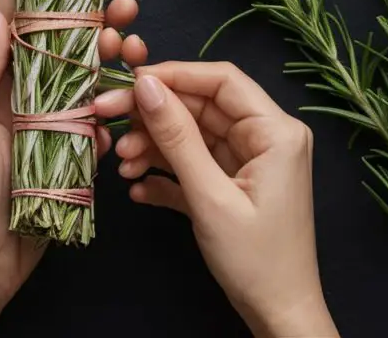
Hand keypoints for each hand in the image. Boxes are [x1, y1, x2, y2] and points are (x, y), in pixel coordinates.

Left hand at [0, 0, 147, 336]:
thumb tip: (1, 9)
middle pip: (59, 28)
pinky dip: (116, 97)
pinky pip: (97, 110)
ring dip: (112, 45)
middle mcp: (15, 85)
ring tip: (134, 35)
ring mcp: (43, 113)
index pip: (16, 7)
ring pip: (85, 65)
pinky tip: (130, 89)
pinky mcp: (66, 143)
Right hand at [95, 62, 337, 337]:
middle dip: (154, 116)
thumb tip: (146, 86)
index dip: (173, 74)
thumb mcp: (210, 195)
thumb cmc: (256, 260)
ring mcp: (249, 163)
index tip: (128, 82)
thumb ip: (176, 137)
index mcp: (276, 132)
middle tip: (108, 119)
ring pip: (191, 137)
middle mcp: (266, 139)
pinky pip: (194, 166)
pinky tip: (138, 188)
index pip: (221, 81)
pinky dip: (165, 175)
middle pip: (200, 108)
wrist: (279, 316)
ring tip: (122, 165)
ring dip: (153, 148)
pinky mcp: (233, 186)